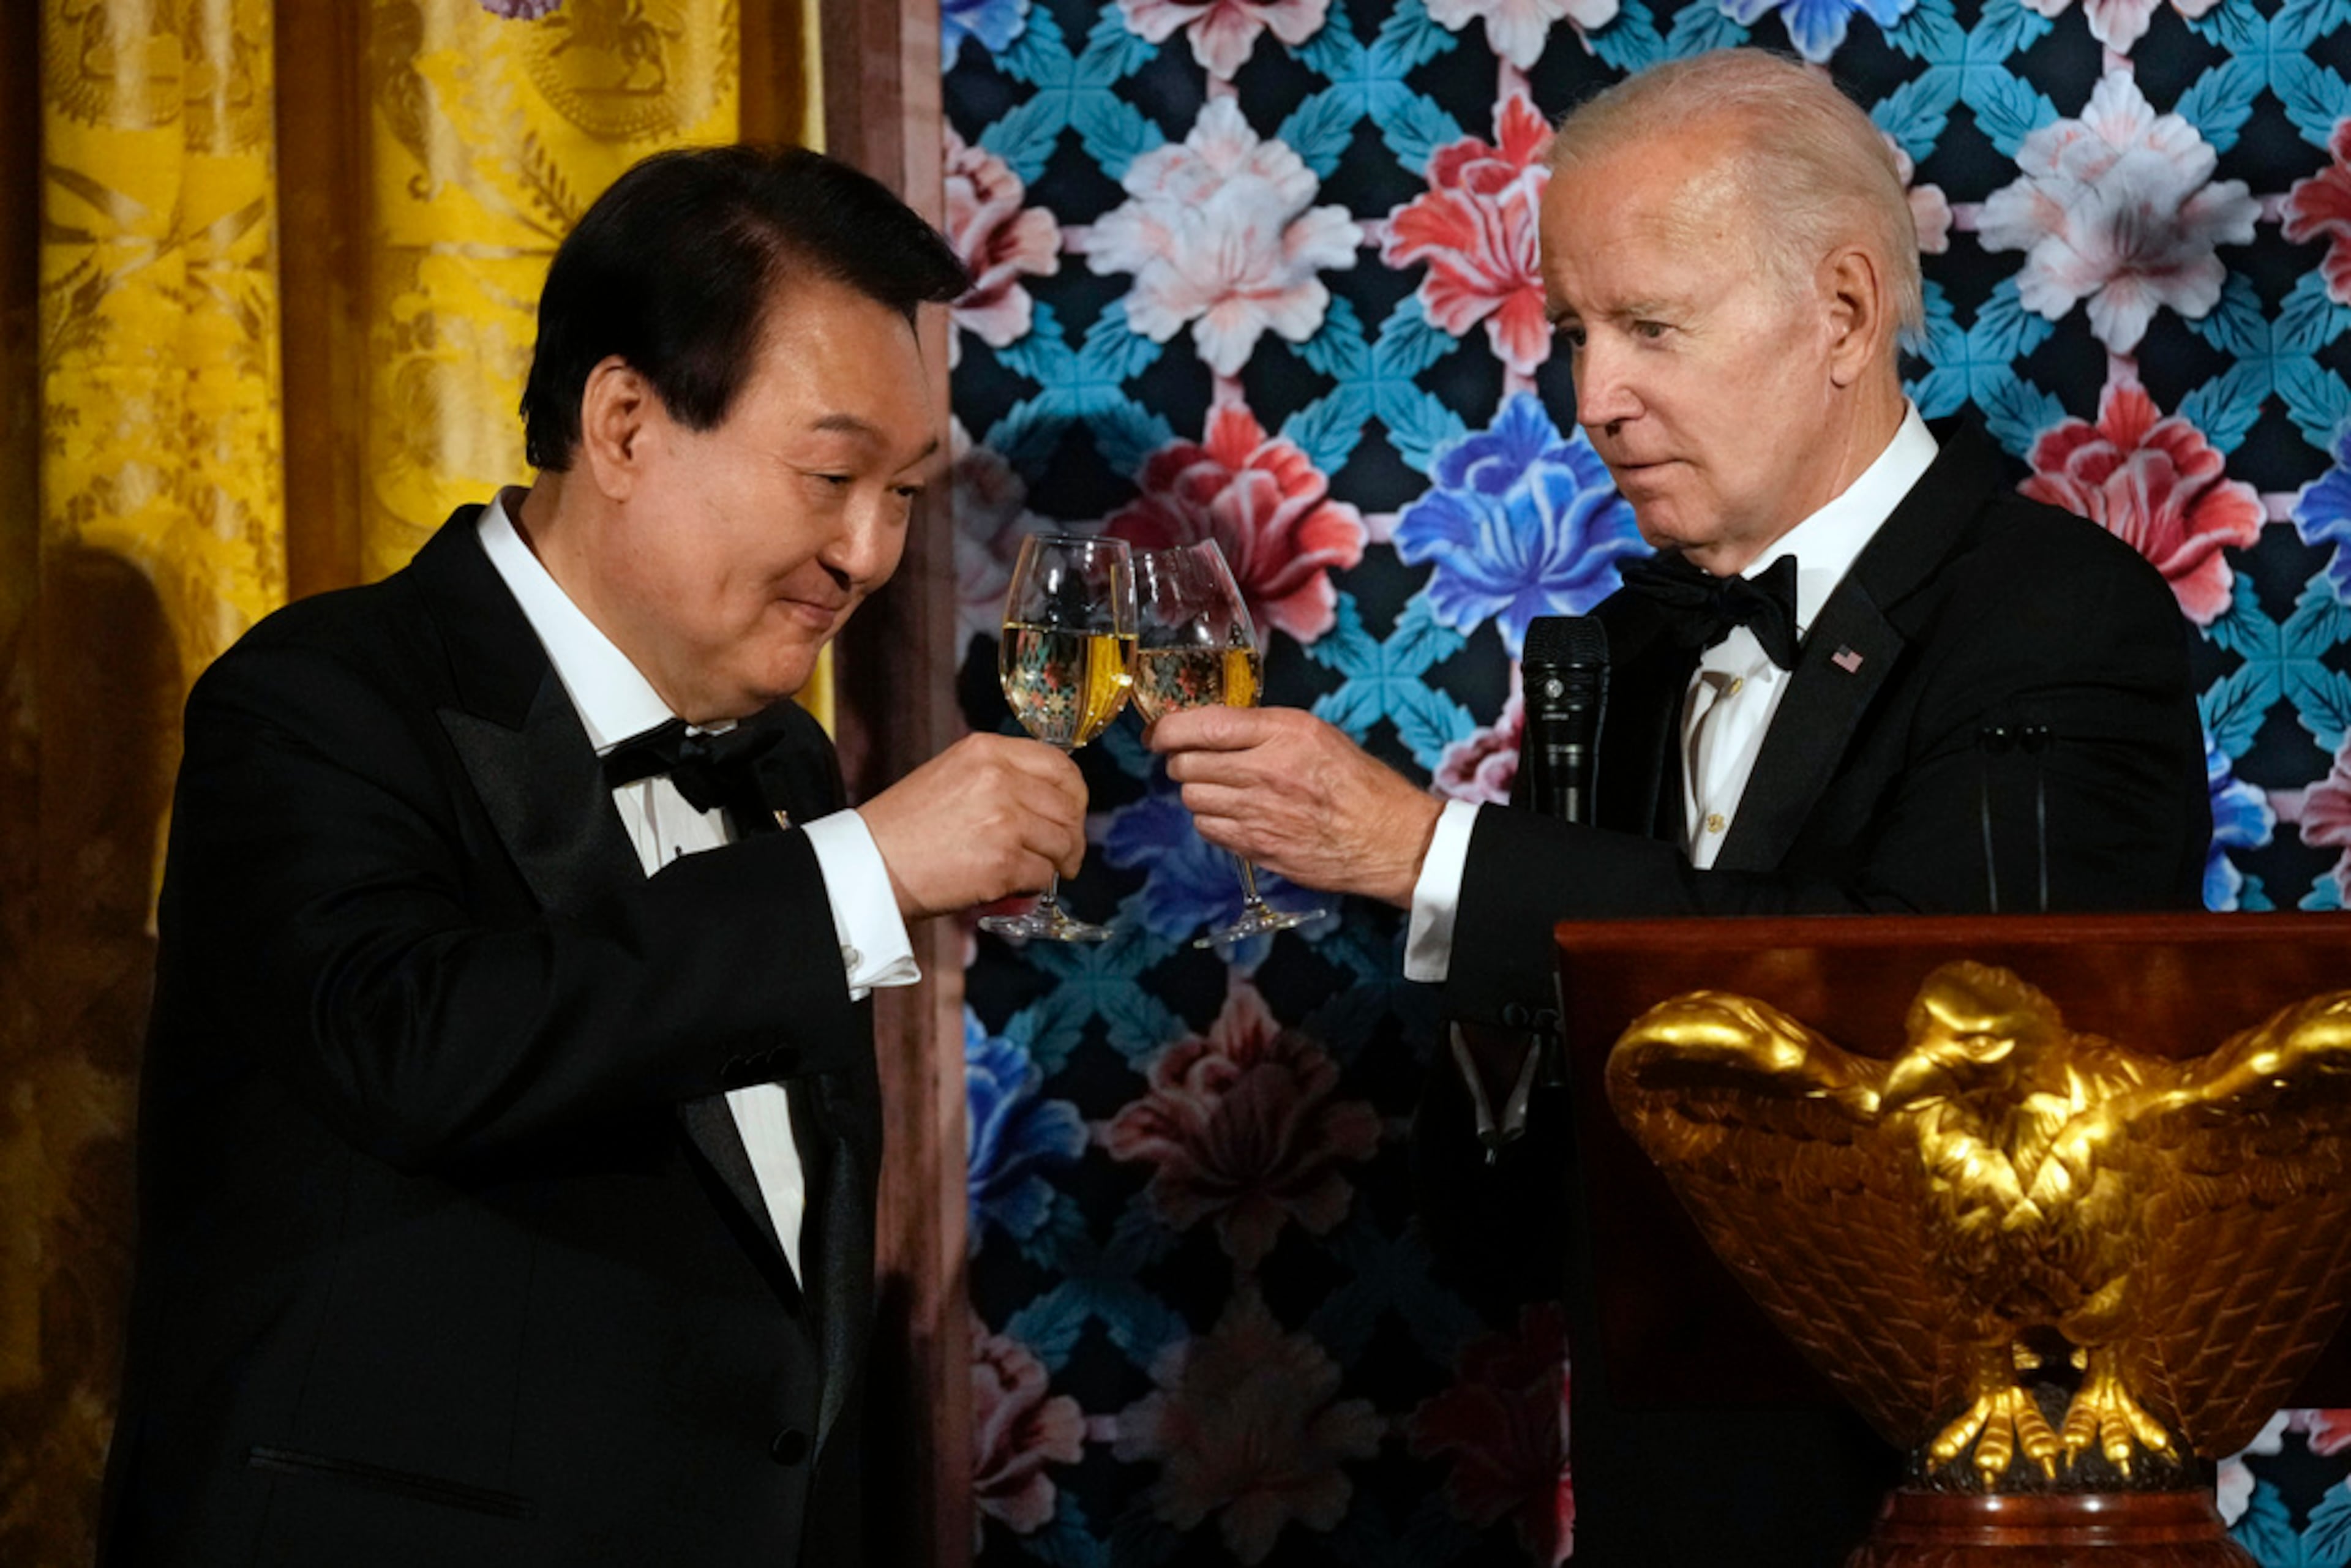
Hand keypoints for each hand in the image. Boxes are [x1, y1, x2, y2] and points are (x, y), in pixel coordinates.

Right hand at [859, 733, 1087, 920]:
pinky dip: (1034, 885)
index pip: (1060, 765)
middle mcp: (999, 778)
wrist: (871, 865)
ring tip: (1037, 870)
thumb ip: (1001, 776)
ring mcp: (1004, 820)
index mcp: (987, 750)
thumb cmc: (906, 827)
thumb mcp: (953, 775)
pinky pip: (1043, 875)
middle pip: (1067, 807)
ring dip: (1056, 862)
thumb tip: (1048, 799)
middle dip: (1071, 834)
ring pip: (1062, 842)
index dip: (1075, 794)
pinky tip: (1011, 884)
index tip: (1072, 813)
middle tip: (1064, 854)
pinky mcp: (1002, 861)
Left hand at [1147, 707, 1442, 907]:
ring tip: (1224, 789)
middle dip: (1183, 760)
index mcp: (1283, 733)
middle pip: (1187, 764)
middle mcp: (1265, 771)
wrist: (1387, 837)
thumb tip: (1211, 728)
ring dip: (1198, 791)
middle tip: (1197, 760)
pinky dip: (1212, 820)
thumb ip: (1262, 728)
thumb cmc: (1357, 783)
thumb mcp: (1315, 733)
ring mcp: (1258, 813)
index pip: (1203, 725)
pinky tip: (1234, 814)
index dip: (1168, 729)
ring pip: (1191, 798)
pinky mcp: (1256, 846)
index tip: (1159, 732)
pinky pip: (1207, 829)